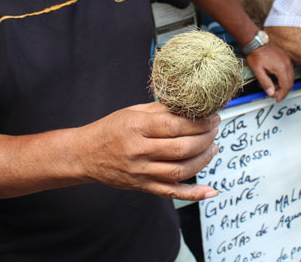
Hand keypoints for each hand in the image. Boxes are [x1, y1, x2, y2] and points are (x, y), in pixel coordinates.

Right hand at [82, 102, 220, 200]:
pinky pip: (172, 192)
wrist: (85, 155)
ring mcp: (142, 172)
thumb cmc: (111, 129)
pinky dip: (194, 194)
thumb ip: (161, 110)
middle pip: (182, 148)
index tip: (211, 116)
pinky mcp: (144, 187)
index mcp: (137, 127)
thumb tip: (191, 106)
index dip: (198, 122)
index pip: (175, 125)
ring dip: (204, 158)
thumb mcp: (132, 112)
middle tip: (215, 129)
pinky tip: (210, 190)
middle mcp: (139, 151)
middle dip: (205, 138)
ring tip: (213, 147)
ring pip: (182, 169)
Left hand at [246, 43, 293, 101]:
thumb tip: (271, 93)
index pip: (286, 86)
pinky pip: (289, 71)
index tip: (277, 99)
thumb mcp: (258, 71)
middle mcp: (287, 64)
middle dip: (283, 91)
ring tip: (273, 86)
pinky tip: (276, 78)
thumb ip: (265, 83)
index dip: (282, 94)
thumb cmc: (256, 55)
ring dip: (284, 84)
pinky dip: (285, 77)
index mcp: (281, 68)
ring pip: (291, 77)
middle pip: (290, 83)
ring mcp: (287, 60)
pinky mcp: (286, 58)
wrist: (257, 42)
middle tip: (274, 94)